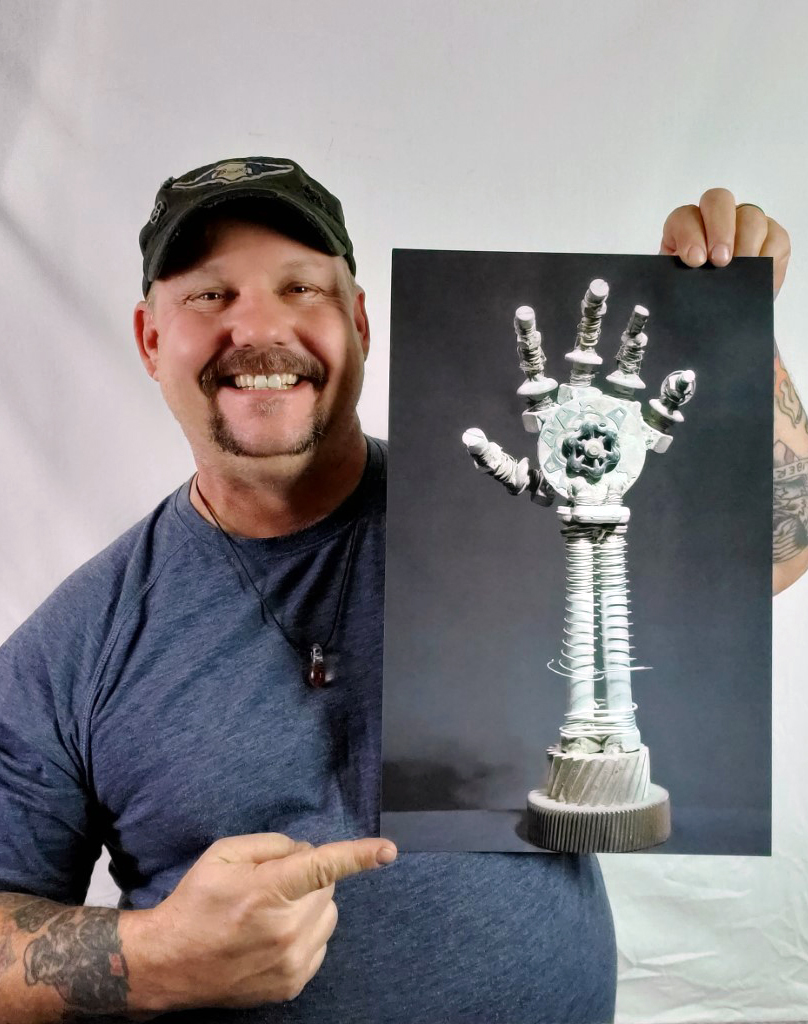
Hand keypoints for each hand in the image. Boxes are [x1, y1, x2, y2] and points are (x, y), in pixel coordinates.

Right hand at [125, 832, 396, 1010]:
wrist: (169, 963)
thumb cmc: (195, 902)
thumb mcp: (224, 854)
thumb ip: (271, 844)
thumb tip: (306, 851)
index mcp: (268, 891)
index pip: (323, 867)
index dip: (359, 856)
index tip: (388, 851)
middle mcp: (286, 929)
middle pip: (327, 889)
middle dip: (309, 879)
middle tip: (273, 884)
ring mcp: (291, 961)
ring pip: (328, 917)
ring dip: (311, 906)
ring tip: (273, 911)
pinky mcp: (292, 983)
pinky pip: (321, 944)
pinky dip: (307, 933)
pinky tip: (275, 934)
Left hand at [660, 187, 790, 296]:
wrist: (722, 313)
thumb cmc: (697, 295)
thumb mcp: (681, 286)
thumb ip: (679, 276)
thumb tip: (686, 275)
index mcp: (686, 228)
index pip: (684, 217)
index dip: (689, 234)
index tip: (695, 260)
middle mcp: (716, 218)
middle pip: (718, 201)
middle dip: (720, 230)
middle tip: (720, 261)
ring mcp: (746, 222)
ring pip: (750, 216)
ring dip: (745, 243)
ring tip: (740, 271)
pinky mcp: (773, 236)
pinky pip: (776, 236)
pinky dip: (768, 256)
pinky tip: (758, 274)